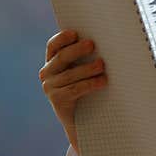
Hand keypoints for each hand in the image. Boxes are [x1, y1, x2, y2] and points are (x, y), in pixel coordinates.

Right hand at [38, 29, 107, 154]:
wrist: (85, 123)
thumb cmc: (90, 90)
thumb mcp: (85, 71)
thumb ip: (88, 56)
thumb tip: (107, 39)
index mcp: (53, 61)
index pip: (53, 45)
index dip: (62, 38)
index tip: (75, 33)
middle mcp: (47, 72)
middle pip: (62, 57)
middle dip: (77, 50)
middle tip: (92, 44)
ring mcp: (49, 87)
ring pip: (70, 74)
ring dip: (88, 68)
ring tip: (102, 65)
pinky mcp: (56, 100)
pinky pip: (74, 89)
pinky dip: (90, 84)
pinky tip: (102, 81)